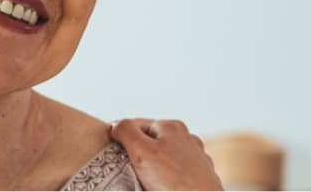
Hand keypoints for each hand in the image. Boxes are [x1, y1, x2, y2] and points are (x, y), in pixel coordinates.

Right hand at [109, 118, 223, 190]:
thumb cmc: (174, 181)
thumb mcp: (142, 151)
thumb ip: (127, 132)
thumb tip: (116, 125)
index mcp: (172, 127)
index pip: (135, 124)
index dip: (120, 138)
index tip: (111, 153)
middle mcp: (187, 140)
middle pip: (150, 143)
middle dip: (137, 156)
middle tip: (128, 172)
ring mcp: (195, 160)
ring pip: (163, 161)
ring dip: (151, 171)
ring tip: (144, 184)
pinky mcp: (199, 179)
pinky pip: (175, 176)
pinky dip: (166, 182)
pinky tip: (161, 189)